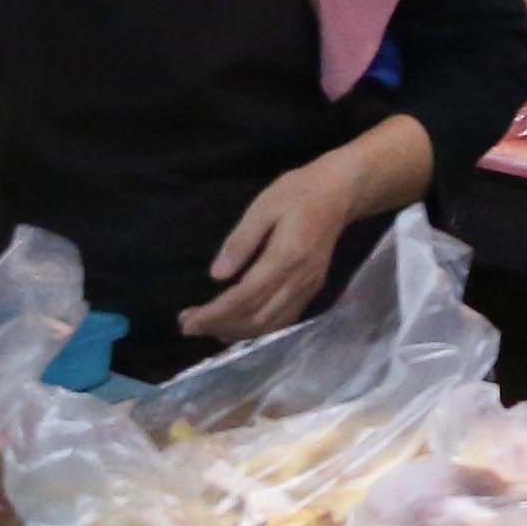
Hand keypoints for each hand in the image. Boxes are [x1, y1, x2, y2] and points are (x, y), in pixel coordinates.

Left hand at [184, 153, 364, 340]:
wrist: (338, 194)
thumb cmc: (297, 193)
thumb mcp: (263, 206)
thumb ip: (241, 241)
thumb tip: (216, 276)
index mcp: (287, 256)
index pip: (246, 296)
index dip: (215, 313)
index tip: (188, 321)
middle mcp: (300, 279)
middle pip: (257, 317)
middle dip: (220, 325)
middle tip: (188, 326)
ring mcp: (309, 288)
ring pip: (270, 325)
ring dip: (236, 332)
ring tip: (206, 328)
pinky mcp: (312, 290)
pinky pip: (282, 320)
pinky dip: (256, 329)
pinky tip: (235, 326)